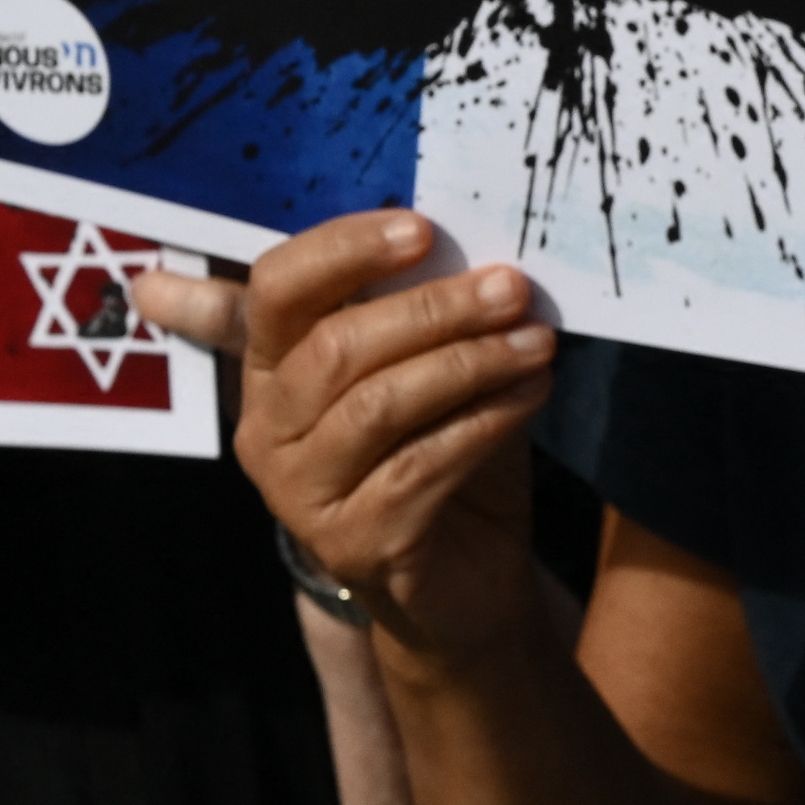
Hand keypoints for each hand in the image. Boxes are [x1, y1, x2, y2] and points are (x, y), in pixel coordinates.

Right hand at [224, 211, 556, 657]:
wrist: (468, 577)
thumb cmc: (445, 454)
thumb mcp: (430, 371)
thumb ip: (423, 312)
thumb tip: (462, 231)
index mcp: (270, 370)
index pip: (277, 288)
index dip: (343, 250)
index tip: (422, 226)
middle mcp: (266, 431)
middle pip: (334, 346)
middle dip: (432, 309)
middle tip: (511, 288)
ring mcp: (299, 493)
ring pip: (377, 405)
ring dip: (468, 363)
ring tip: (537, 341)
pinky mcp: (352, 542)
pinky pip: (420, 465)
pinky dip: (486, 420)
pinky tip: (533, 392)